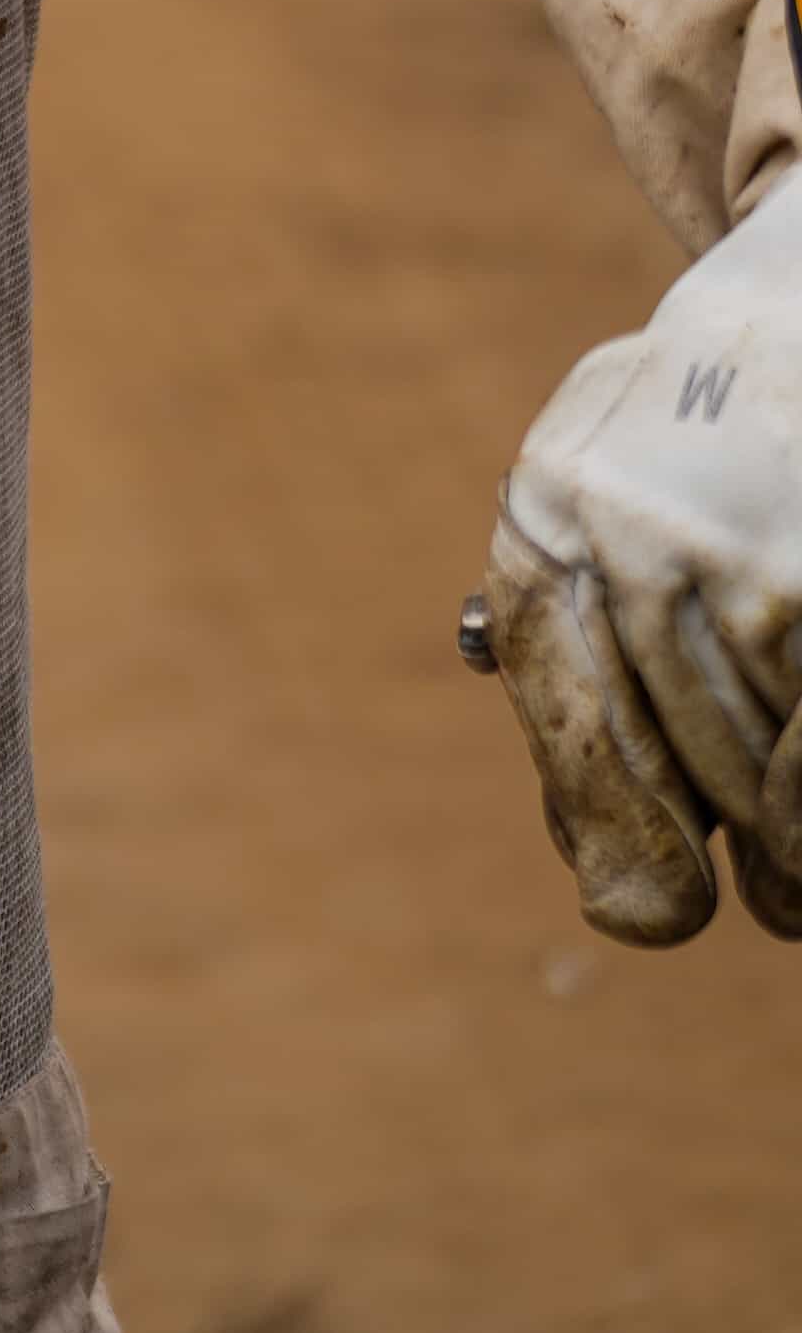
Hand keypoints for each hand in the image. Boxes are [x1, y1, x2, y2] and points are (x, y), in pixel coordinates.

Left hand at [485, 173, 801, 944]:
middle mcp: (640, 536)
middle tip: (763, 894)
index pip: (568, 708)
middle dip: (723, 850)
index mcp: (555, 510)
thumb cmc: (698, 425)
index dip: (615, 827)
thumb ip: (575, 636)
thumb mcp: (601, 480)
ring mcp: (750, 563)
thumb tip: (602, 861)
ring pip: (766, 783)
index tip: (658, 908)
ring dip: (794, 850)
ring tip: (797, 867)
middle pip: (678, 765)